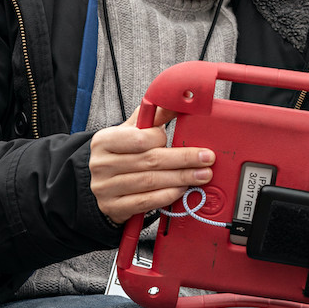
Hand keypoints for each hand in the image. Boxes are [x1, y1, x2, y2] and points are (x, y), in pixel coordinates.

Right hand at [89, 106, 213, 223]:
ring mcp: (105, 188)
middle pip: (150, 161)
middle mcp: (101, 164)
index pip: (140, 139)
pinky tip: (183, 189)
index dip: (162, 139)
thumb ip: (153, 115)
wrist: (103, 184)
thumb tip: (180, 100)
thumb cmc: (122, 153)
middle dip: (184, 159)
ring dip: (181, 178)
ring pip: (151, 182)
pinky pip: (146, 202)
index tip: (180, 139)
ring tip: (201, 175)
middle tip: (207, 159)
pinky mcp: (113, 207)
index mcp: (105, 140)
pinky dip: (167, 195)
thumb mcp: (132, 131)